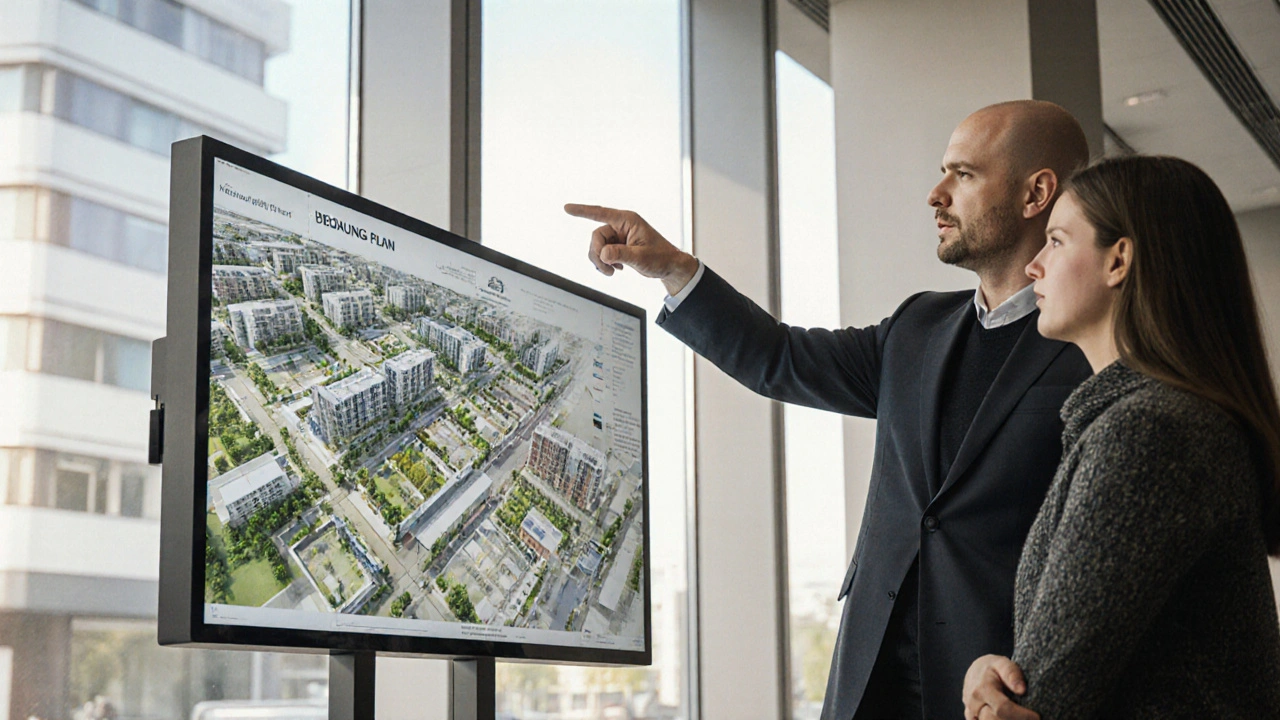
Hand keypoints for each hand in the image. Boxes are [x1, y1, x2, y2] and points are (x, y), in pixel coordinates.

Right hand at [564, 203, 698, 294]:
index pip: (601, 213)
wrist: (669, 266)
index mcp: (628, 220)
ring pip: (597, 246)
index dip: (583, 211)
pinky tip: (616, 269)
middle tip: (608, 269)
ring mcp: (619, 236)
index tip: (567, 208)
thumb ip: (621, 254)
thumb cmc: (661, 257)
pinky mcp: (618, 245)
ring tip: (613, 271)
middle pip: (596, 237)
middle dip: (598, 254)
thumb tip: (603, 253)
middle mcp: (621, 225)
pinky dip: (604, 263)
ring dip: (600, 261)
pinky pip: (602, 252)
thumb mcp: (641, 257)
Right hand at [962, 655, 1038, 719]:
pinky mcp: (972, 719)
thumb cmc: (993, 668)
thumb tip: (1022, 690)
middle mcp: (974, 703)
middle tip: (1032, 719)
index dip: (1022, 715)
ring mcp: (971, 713)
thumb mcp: (1003, 664)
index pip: (1003, 708)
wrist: (974, 671)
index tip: (1037, 716)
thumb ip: (1012, 674)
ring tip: (1021, 718)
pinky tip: (1009, 718)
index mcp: (982, 689)